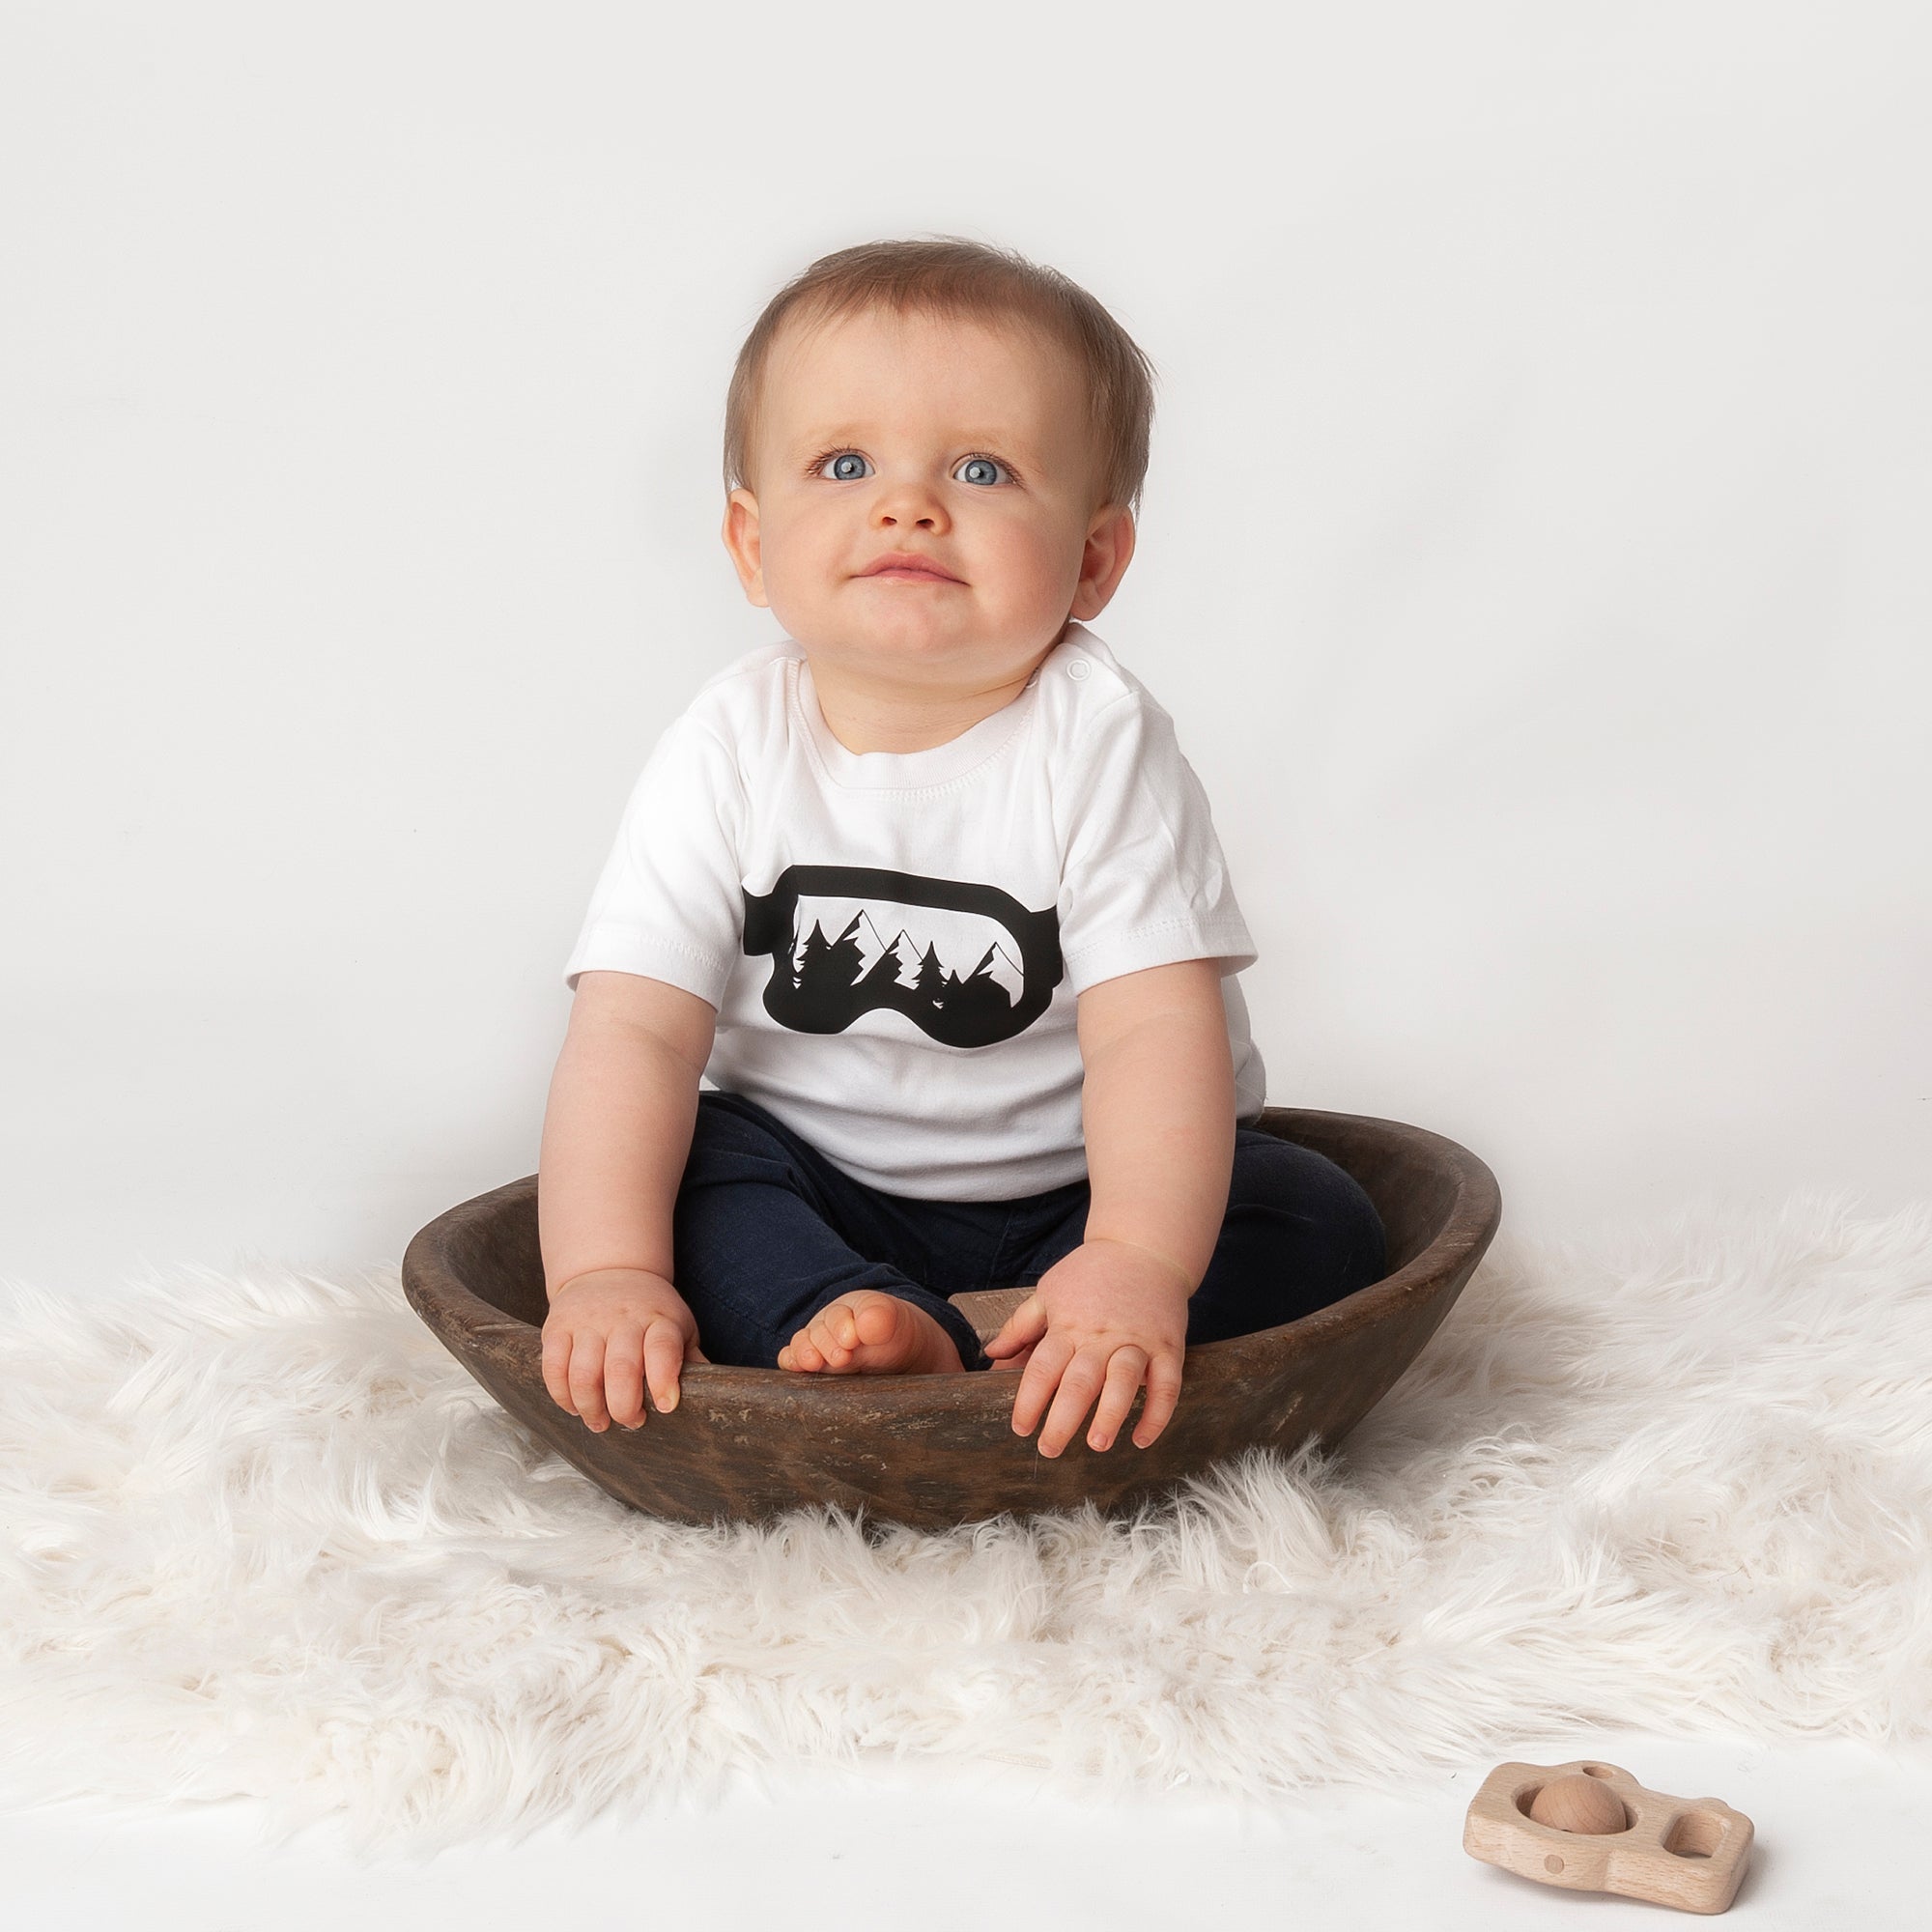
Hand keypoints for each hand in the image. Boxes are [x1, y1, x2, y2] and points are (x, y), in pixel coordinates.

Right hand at [541, 1268, 708, 1431]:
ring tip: (601, 1422)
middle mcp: (623, 1319)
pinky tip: (575, 1407)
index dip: (664, 1379)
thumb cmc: (650, 1311)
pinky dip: (562, 1396)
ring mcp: (587, 1322)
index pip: (662, 1347)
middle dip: (624, 1407)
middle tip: (632, 1422)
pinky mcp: (558, 1328)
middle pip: (620, 1368)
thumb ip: (691, 1358)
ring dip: (591, 1408)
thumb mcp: (679, 1326)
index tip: (665, 1406)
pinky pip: (553, 1368)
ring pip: (583, 1374)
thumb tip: (715, 1394)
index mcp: (659, 1319)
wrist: (609, 1270)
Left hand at [983, 1239, 1191, 1455]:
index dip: (1029, 1400)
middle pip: (1080, 1381)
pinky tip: (1143, 1438)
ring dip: (1110, 1415)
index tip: (1020, 1428)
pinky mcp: (1168, 1346)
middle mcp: (1101, 1335)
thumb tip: (992, 1355)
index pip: (1042, 1367)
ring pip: (1123, 1382)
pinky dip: (1158, 1413)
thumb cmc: (1092, 1272)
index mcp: (1068, 1325)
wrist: (1144, 1246)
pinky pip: (1167, 1384)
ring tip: (1097, 1444)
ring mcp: (1137, 1341)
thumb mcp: (1049, 1290)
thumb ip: (1021, 1326)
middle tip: (1049, 1449)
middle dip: (1063, 1419)